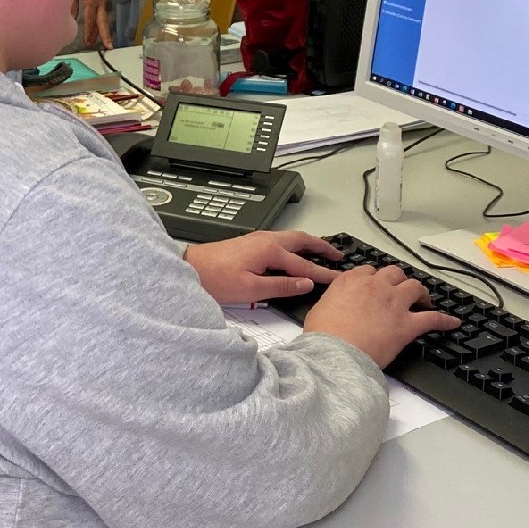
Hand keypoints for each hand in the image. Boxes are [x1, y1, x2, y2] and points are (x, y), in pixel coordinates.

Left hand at [74, 0, 113, 49]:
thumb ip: (73, 4)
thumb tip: (71, 18)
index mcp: (92, 0)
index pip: (90, 18)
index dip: (88, 31)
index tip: (87, 41)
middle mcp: (100, 3)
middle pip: (102, 21)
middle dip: (105, 35)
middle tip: (107, 47)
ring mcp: (104, 2)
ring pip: (103, 20)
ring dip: (102, 32)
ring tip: (103, 44)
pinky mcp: (104, 2)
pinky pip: (102, 16)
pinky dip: (100, 25)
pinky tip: (98, 33)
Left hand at [185, 230, 345, 305]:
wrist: (190, 268)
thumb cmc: (215, 279)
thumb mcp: (251, 290)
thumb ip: (281, 286)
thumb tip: (306, 284)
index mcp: (269, 250)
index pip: (304, 265)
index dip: (323, 274)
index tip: (339, 278)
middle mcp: (265, 240)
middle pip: (302, 240)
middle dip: (322, 246)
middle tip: (338, 254)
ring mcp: (257, 239)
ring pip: (291, 238)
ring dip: (309, 243)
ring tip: (322, 251)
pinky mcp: (250, 242)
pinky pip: (280, 240)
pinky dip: (294, 245)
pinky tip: (295, 253)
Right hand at [302, 265, 461, 368]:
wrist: (335, 353)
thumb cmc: (323, 335)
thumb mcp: (319, 308)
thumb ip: (333, 299)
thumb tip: (335, 304)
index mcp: (352, 280)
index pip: (368, 270)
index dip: (374, 278)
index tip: (376, 284)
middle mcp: (376, 286)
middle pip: (394, 273)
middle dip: (398, 279)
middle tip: (400, 289)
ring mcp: (394, 303)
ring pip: (414, 287)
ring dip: (419, 292)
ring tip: (423, 299)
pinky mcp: (408, 324)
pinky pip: (433, 319)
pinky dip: (445, 320)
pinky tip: (453, 322)